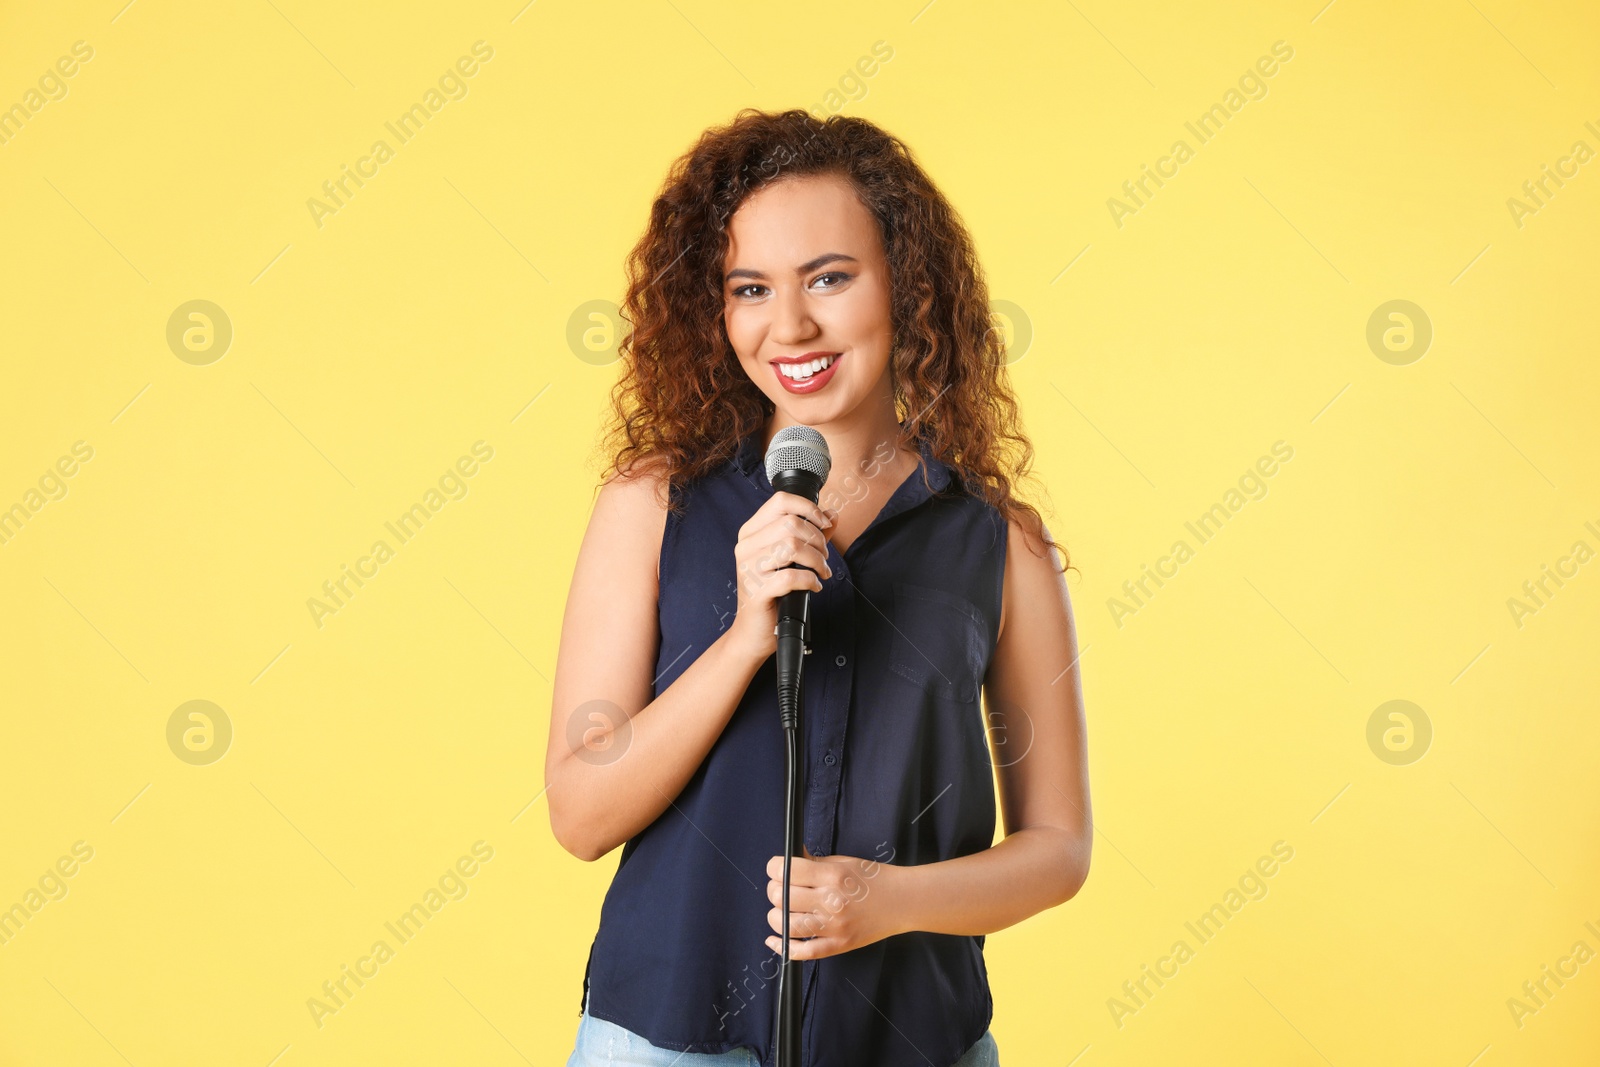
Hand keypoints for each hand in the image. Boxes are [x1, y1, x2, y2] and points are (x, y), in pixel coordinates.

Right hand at [728, 492, 832, 661]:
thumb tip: (832, 515)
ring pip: (793, 546)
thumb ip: (810, 535)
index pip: (781, 501)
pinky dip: (810, 581)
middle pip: (791, 524)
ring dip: (817, 560)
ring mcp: (748, 568)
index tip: (825, 524)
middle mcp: (746, 546)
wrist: (753, 631)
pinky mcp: (756, 590)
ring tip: (821, 572)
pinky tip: (813, 587)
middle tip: (824, 558)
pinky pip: (792, 577)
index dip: (809, 508)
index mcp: (751, 533)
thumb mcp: (789, 559)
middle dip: (818, 540)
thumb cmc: (772, 593)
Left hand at [763, 846, 902, 959]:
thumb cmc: (875, 879)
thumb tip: (787, 861)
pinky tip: (774, 940)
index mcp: (832, 875)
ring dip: (775, 915)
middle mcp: (831, 901)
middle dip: (774, 889)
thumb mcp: (844, 862)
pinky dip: (782, 947)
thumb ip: (813, 863)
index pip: (787, 871)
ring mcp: (834, 926)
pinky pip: (803, 951)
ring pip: (786, 924)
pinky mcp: (838, 945)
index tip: (775, 867)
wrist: (904, 901)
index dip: (774, 867)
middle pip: (782, 896)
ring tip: (781, 910)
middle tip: (780, 887)